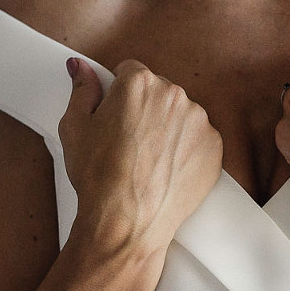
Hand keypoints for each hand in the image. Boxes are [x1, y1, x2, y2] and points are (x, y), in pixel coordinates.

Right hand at [58, 58, 222, 251]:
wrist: (129, 222)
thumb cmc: (100, 178)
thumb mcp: (75, 128)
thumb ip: (82, 90)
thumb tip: (82, 68)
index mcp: (139, 84)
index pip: (130, 71)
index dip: (119, 94)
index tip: (116, 115)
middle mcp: (173, 95)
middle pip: (157, 91)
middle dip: (144, 110)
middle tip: (128, 142)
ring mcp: (198, 120)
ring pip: (179, 114)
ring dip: (167, 128)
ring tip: (147, 160)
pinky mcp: (214, 146)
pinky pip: (198, 138)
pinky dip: (185, 150)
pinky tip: (166, 170)